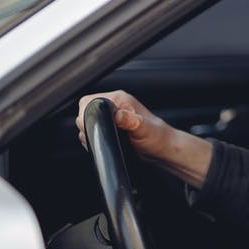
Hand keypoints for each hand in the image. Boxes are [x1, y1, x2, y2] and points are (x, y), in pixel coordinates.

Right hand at [76, 90, 213, 187]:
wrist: (163, 149)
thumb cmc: (158, 138)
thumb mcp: (145, 129)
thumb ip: (132, 121)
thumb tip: (119, 115)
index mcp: (120, 99)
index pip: (90, 101)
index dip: (86, 114)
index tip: (91, 127)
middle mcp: (115, 105)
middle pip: (85, 111)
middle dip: (87, 125)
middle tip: (99, 136)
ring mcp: (112, 116)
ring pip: (88, 121)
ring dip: (90, 132)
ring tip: (105, 140)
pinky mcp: (111, 126)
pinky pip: (94, 129)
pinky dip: (94, 137)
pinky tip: (105, 143)